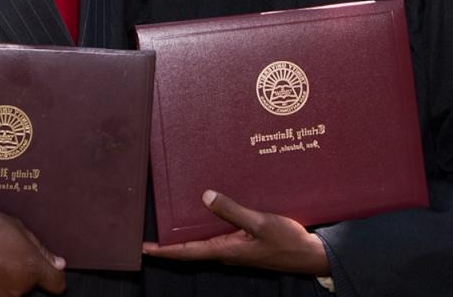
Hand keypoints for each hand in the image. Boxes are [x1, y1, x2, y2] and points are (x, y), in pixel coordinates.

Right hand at [0, 209, 65, 296]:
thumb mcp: (18, 229)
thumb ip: (41, 250)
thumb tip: (59, 264)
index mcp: (31, 269)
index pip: (57, 284)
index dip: (53, 276)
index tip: (48, 270)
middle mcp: (18, 290)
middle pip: (30, 288)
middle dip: (23, 276)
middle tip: (8, 257)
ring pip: (11, 293)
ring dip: (5, 281)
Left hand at [142, 190, 329, 275]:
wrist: (309, 255)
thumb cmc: (286, 241)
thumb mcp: (259, 222)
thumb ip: (232, 210)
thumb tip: (205, 197)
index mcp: (225, 250)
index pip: (187, 252)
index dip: (164, 251)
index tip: (143, 249)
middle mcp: (226, 253)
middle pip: (190, 250)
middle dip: (169, 244)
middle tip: (149, 236)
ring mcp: (235, 251)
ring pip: (203, 244)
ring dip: (185, 238)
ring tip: (169, 225)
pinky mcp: (243, 246)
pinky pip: (217, 239)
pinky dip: (205, 230)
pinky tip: (205, 217)